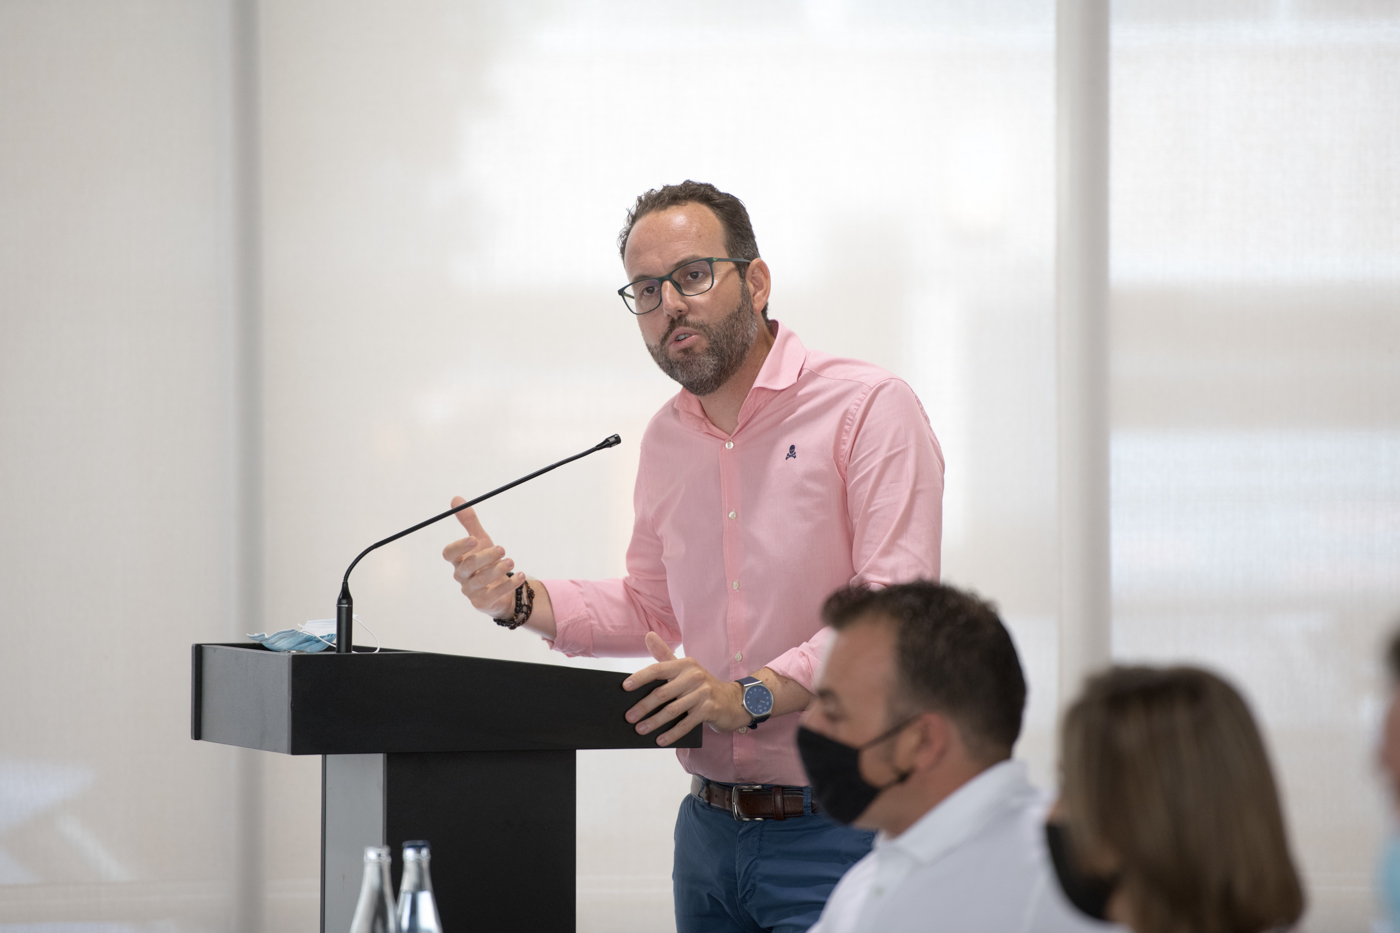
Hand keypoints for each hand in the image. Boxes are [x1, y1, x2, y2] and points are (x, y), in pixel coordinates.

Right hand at [441, 501, 525, 619]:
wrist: (500, 588)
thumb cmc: (487, 562)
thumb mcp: (481, 541)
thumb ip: (470, 522)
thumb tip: (456, 498)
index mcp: (458, 560)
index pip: (449, 554)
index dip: (459, 547)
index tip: (473, 540)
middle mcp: (462, 576)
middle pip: (468, 566)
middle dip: (485, 557)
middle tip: (501, 549)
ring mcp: (471, 591)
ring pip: (481, 581)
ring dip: (497, 570)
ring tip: (511, 561)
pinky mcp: (482, 603)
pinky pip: (494, 595)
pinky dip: (509, 584)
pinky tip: (520, 575)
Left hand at [622, 632, 749, 745]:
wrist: (732, 700)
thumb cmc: (702, 685)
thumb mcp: (685, 668)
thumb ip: (665, 654)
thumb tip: (648, 635)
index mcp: (685, 664)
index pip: (658, 669)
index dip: (640, 678)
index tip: (625, 687)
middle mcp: (694, 676)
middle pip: (662, 693)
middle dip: (643, 706)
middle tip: (629, 717)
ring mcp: (703, 693)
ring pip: (672, 710)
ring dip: (654, 722)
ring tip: (640, 729)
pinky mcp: (709, 709)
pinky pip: (686, 723)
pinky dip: (672, 733)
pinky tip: (660, 740)